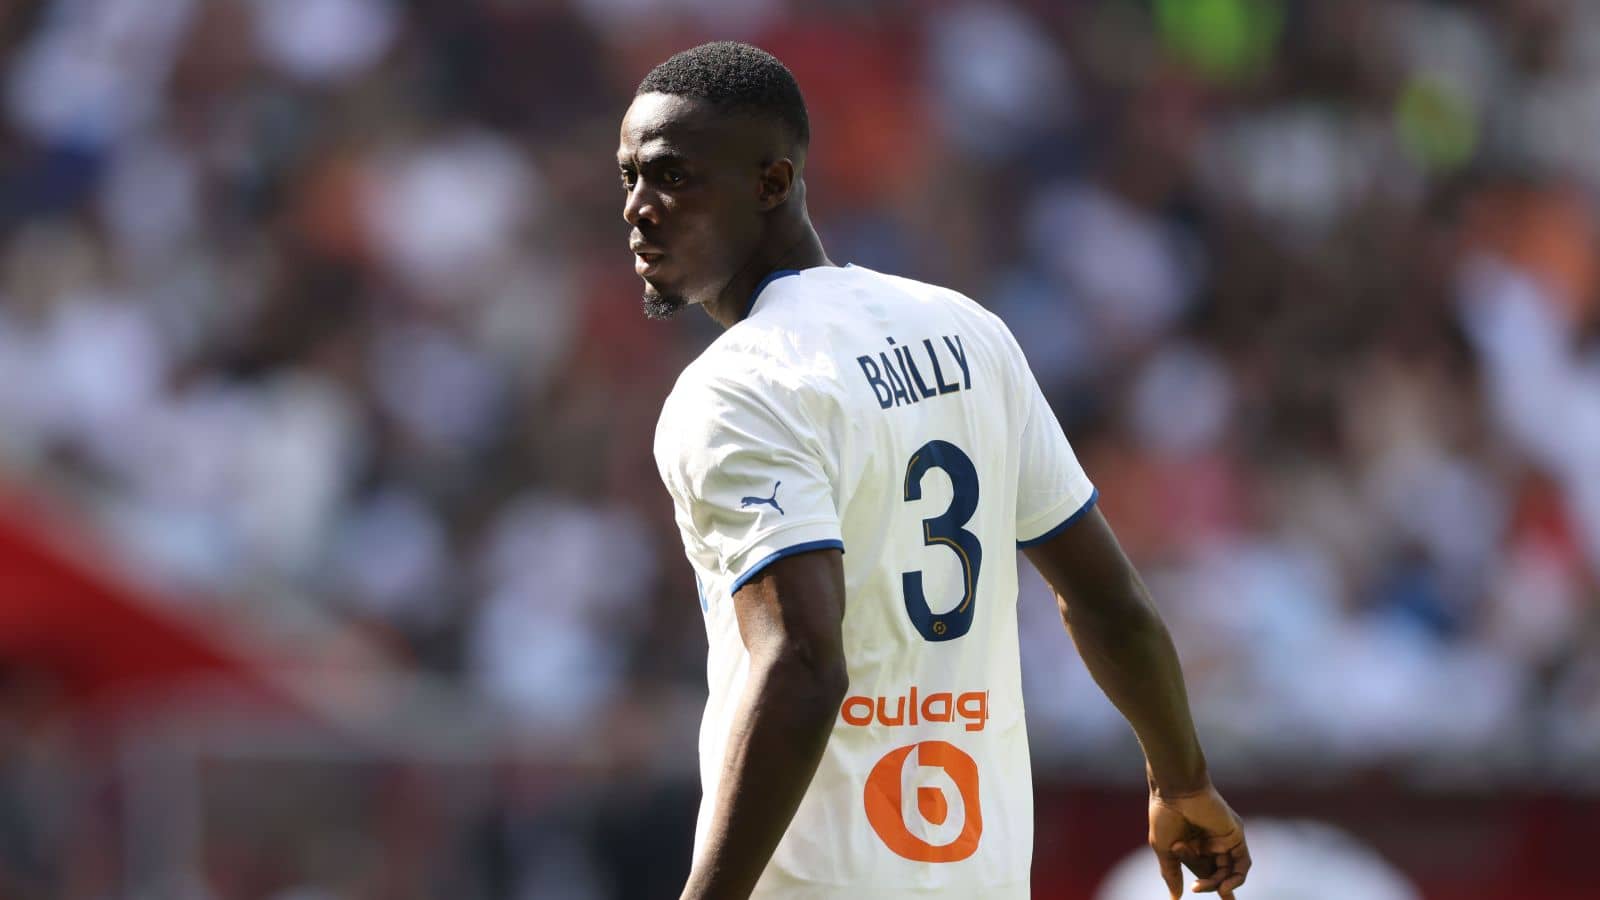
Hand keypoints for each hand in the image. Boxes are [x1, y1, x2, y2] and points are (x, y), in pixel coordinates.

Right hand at [1148, 783, 1249, 897]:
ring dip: (1221, 884)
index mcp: (1193, 845)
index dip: (1202, 885)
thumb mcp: (1165, 849)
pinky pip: (1242, 862)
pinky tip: (1225, 886)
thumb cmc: (1165, 815)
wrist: (1176, 789)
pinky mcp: (1235, 835)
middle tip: (1196, 887)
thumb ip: (1171, 873)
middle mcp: (1211, 842)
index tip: (1192, 890)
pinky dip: (1237, 877)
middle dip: (1208, 885)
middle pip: (1217, 873)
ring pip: (1229, 871)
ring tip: (1210, 887)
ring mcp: (1224, 839)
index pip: (1202, 872)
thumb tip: (1175, 898)